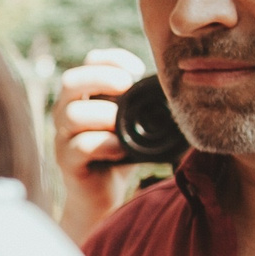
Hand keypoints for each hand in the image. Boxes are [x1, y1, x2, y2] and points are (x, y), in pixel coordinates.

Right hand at [53, 47, 145, 243]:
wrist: (104, 196)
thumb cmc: (124, 154)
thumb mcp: (136, 122)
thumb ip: (146, 103)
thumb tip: (190, 86)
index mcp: (87, 96)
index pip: (90, 62)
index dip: (112, 59)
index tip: (138, 68)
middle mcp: (69, 112)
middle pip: (70, 81)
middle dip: (100, 77)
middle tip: (127, 84)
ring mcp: (64, 137)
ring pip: (70, 113)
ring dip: (101, 114)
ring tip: (120, 123)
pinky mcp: (67, 162)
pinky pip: (78, 146)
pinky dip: (102, 144)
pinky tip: (120, 149)